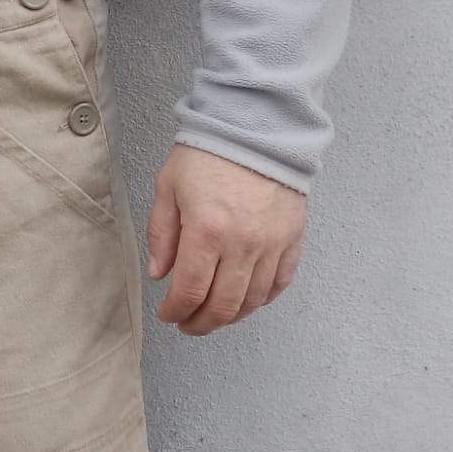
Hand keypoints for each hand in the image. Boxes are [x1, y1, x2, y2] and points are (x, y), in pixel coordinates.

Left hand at [145, 145, 304, 334]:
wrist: (257, 128)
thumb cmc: (210, 152)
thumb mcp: (169, 187)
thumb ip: (161, 235)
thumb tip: (160, 274)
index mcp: (206, 230)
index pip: (190, 292)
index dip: (175, 312)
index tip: (167, 313)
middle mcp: (242, 243)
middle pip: (222, 306)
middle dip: (199, 324)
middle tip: (187, 323)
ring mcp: (271, 244)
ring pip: (251, 302)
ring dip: (229, 316)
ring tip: (212, 314)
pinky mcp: (292, 239)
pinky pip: (279, 284)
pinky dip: (261, 299)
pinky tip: (245, 299)